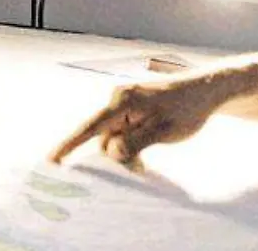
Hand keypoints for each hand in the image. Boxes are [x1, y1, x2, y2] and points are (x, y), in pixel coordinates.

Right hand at [47, 78, 222, 170]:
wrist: (207, 90)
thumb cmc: (188, 110)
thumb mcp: (164, 131)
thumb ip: (136, 143)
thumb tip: (112, 152)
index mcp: (123, 100)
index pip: (91, 127)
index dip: (69, 145)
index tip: (51, 161)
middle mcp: (119, 97)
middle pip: (104, 137)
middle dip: (116, 156)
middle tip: (142, 168)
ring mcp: (125, 102)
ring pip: (113, 137)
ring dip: (125, 152)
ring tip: (147, 161)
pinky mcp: (132, 107)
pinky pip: (122, 131)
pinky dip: (130, 144)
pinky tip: (143, 152)